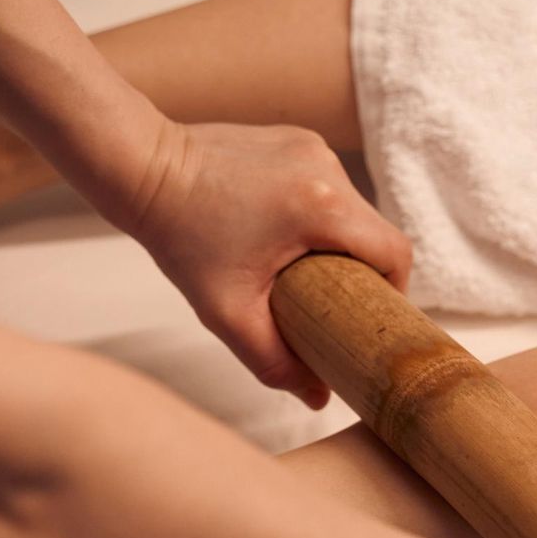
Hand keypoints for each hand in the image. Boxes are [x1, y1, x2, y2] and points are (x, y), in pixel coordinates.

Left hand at [130, 121, 412, 407]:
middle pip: (377, 231)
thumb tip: (317, 400)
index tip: (369, 315)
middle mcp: (326, 168)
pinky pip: (327, 186)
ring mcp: (313, 146)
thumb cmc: (180, 236)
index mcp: (321, 206)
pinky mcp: (297, 137)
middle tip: (332, 302)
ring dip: (338, 241)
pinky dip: (317, 214)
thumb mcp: (226, 311)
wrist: (141, 167)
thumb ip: (274, 362)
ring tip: (301, 268)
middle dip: (362, 270)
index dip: (394, 291)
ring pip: (353, 209)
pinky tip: (282, 233)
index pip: (394, 253)